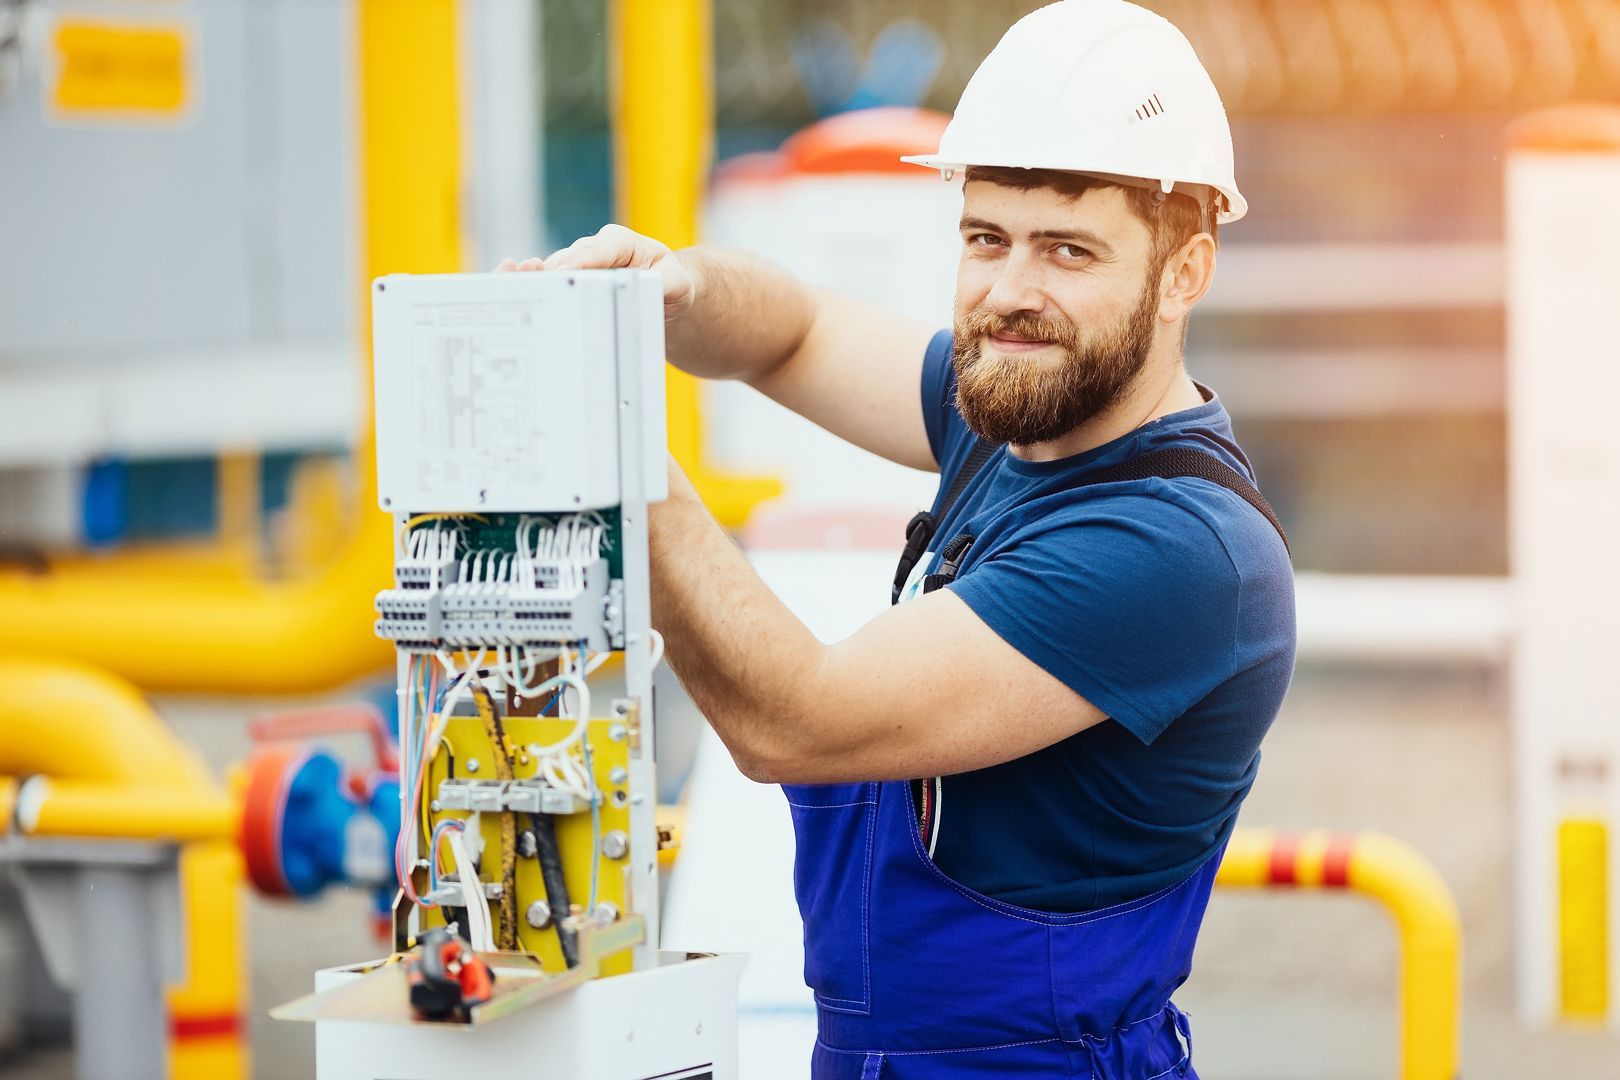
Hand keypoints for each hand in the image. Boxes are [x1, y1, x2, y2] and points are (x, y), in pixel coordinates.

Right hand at [495, 224, 696, 322]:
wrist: (665, 298)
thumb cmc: (672, 286)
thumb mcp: (679, 285)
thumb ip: (666, 284)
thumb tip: (647, 287)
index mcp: (618, 243)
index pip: (595, 250)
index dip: (578, 261)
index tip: (563, 271)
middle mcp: (592, 250)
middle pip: (565, 260)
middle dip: (549, 273)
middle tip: (533, 285)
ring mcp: (576, 266)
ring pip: (550, 273)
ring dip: (534, 282)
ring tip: (512, 286)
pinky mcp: (568, 283)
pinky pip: (546, 284)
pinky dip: (529, 290)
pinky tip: (509, 294)